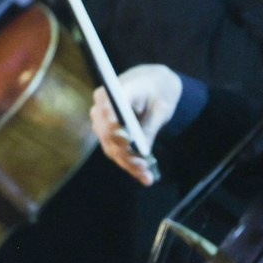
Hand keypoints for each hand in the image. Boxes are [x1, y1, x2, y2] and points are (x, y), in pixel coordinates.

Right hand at [91, 63, 180, 186]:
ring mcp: (102, 123)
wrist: (152, 84)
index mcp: (112, 91)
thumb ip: (150, 125)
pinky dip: (130, 165)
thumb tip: (142, 149)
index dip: (114, 127)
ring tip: (146, 174)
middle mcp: (101, 108)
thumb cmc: (158, 89)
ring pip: (111, 148)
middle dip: (124, 152)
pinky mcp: (109, 136)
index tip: (127, 141)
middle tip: (142, 164)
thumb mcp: (161, 105)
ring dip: (128, 163)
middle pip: (107, 134)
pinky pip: (116, 153)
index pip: (107, 110)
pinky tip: (145, 177)